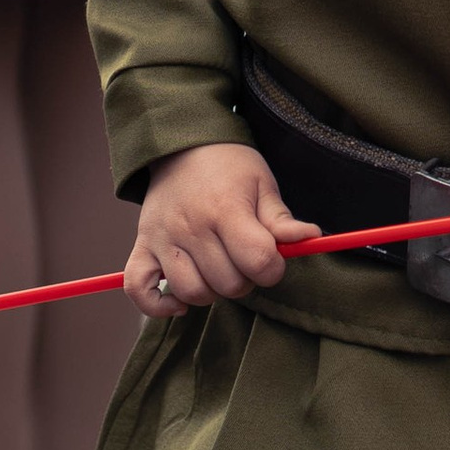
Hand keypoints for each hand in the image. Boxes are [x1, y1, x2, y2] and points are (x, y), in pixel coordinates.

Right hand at [128, 143, 320, 315]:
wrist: (182, 144)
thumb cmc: (230, 166)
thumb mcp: (263, 185)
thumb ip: (282, 220)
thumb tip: (311, 239)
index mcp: (225, 210)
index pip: (258, 261)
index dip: (274, 268)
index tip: (272, 257)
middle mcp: (191, 227)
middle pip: (229, 284)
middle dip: (246, 279)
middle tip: (244, 258)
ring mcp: (162, 238)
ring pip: (192, 292)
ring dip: (211, 291)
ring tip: (218, 269)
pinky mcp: (141, 246)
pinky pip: (138, 289)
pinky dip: (158, 305)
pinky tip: (180, 300)